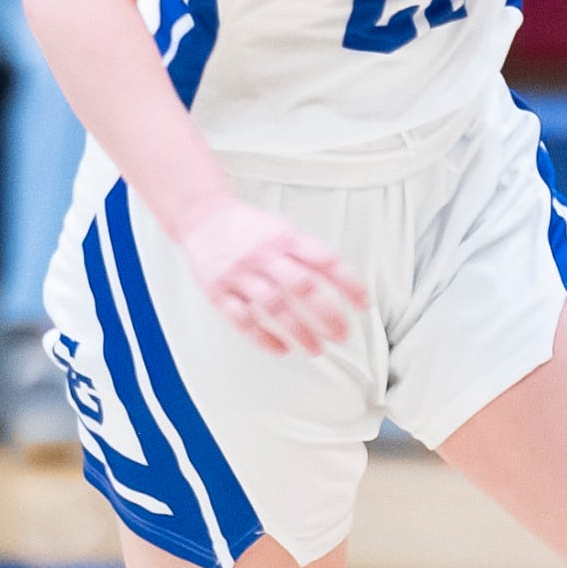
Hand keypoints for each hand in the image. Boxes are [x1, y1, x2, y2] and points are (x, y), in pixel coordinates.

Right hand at [179, 200, 367, 357]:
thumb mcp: (282, 229)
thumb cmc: (248, 228)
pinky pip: (242, 319)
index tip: (362, 304)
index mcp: (285, 238)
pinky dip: (263, 337)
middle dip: (326, 313)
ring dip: (299, 331)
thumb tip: (343, 282)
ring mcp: (240, 274)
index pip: (324, 260)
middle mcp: (264, 255)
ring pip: (273, 306)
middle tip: (342, 334)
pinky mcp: (219, 291)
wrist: (203, 218)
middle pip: (301, 286)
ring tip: (316, 349)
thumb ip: (307, 252)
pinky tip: (281, 348)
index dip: (347, 282)